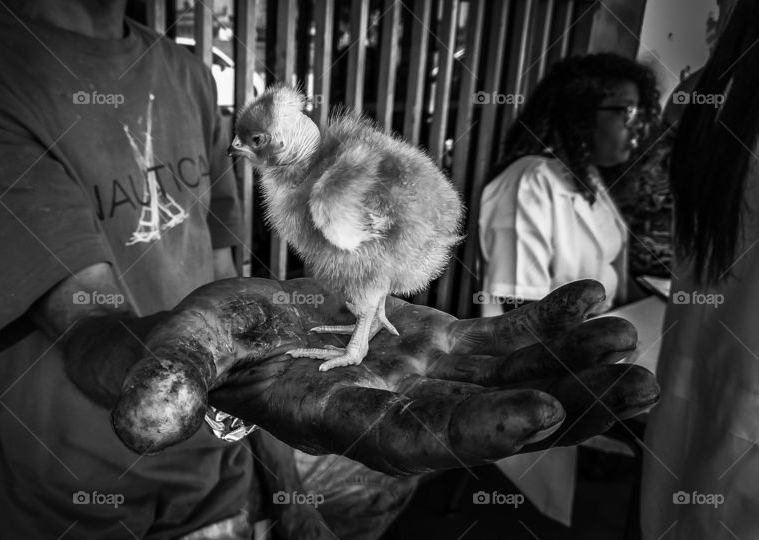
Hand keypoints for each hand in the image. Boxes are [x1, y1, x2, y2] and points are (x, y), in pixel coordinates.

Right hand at [112, 278, 658, 474]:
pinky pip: (493, 341)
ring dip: (565, 363)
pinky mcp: (426, 344)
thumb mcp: (183, 347)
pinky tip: (583, 301)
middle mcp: (389, 407)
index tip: (542, 410)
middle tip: (624, 373)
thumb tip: (143, 412)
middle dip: (556, 401)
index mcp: (338, 417)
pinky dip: (537, 324)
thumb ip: (170, 375)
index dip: (478, 430)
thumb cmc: (203, 345)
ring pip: (502, 380)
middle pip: (484, 416)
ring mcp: (415, 376)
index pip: (418, 440)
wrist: (225, 339)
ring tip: (622, 337)